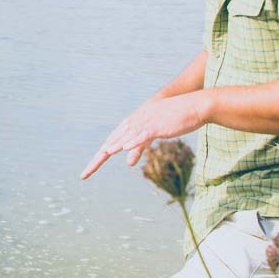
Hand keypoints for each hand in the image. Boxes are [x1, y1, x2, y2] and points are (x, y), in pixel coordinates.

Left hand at [80, 92, 207, 179]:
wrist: (192, 105)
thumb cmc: (173, 120)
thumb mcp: (151, 136)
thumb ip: (138, 148)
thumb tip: (127, 162)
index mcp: (133, 126)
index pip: (113, 141)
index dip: (100, 156)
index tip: (88, 172)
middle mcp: (135, 123)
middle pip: (114, 140)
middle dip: (100, 157)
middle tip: (86, 173)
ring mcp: (146, 123)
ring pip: (126, 137)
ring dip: (114, 147)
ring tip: (101, 157)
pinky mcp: (157, 125)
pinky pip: (143, 134)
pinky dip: (134, 140)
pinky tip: (125, 147)